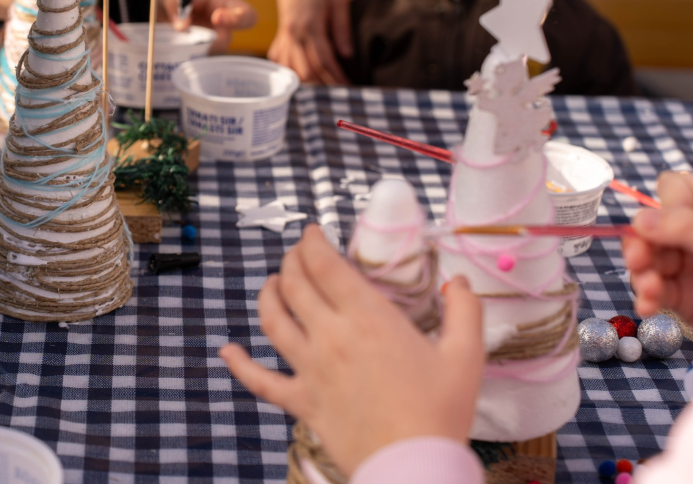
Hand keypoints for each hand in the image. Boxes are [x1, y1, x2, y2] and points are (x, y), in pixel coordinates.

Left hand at [157, 0, 255, 53]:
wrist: (164, 2)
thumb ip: (176, 4)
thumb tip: (182, 27)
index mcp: (225, 3)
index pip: (247, 15)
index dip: (237, 19)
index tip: (216, 17)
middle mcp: (223, 25)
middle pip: (225, 40)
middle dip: (206, 41)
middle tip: (188, 37)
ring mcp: (210, 41)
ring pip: (207, 52)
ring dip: (190, 48)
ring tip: (174, 39)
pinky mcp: (196, 51)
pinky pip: (194, 58)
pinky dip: (182, 55)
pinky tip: (171, 49)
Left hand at [220, 225, 483, 475]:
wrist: (413, 465)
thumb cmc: (440, 412)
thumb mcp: (465, 355)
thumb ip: (464, 310)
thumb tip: (459, 281)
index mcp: (368, 317)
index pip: (325, 264)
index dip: (312, 242)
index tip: (312, 232)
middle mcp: (331, 336)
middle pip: (295, 284)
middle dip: (291, 260)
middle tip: (297, 253)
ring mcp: (310, 369)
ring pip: (272, 320)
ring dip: (266, 295)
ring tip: (270, 283)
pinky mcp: (300, 401)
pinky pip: (259, 380)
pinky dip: (239, 364)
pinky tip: (226, 351)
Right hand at [268, 0, 351, 83]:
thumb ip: (342, 28)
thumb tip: (346, 55)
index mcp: (309, 22)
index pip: (323, 60)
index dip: (336, 77)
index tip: (348, 88)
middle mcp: (293, 31)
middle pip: (306, 69)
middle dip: (323, 85)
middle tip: (339, 95)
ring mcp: (284, 31)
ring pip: (291, 67)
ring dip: (306, 81)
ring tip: (323, 91)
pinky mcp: (281, 29)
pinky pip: (280, 57)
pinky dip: (289, 70)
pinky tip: (301, 77)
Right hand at [623, 171, 692, 347]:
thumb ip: (689, 230)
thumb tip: (641, 219)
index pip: (679, 188)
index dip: (665, 205)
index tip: (660, 228)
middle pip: (654, 224)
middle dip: (642, 243)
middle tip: (637, 260)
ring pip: (648, 257)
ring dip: (641, 273)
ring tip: (648, 291)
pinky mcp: (686, 298)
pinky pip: (653, 288)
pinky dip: (646, 296)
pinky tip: (649, 307)